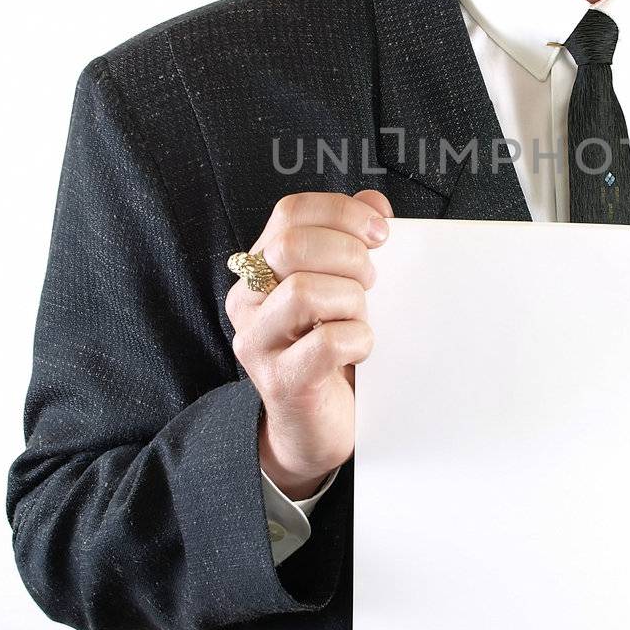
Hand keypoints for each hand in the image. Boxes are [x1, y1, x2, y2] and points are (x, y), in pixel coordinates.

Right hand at [225, 189, 392, 493]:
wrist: (315, 427)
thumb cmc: (331, 351)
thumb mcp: (344, 288)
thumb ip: (354, 241)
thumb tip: (374, 202)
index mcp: (262, 267)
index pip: (290, 212)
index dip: (341, 213)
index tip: (380, 233)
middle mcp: (249, 300)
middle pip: (291, 244)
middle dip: (349, 255)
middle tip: (371, 282)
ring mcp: (258, 341)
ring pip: (304, 291)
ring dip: (352, 300)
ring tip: (361, 318)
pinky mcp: (281, 380)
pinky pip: (325, 343)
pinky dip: (358, 339)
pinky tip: (362, 349)